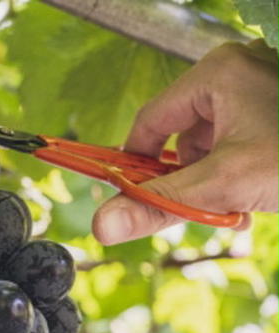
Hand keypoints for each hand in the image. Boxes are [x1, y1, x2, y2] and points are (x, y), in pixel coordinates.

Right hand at [93, 40, 278, 244]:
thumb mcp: (224, 185)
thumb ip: (159, 204)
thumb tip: (104, 224)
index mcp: (217, 74)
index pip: (149, 122)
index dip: (134, 165)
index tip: (129, 197)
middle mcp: (235, 75)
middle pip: (178, 137)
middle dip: (184, 180)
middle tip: (197, 206)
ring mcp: (257, 93)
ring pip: (206, 148)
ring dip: (210, 184)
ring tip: (233, 204)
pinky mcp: (271, 114)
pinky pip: (232, 147)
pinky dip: (232, 178)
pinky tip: (247, 199)